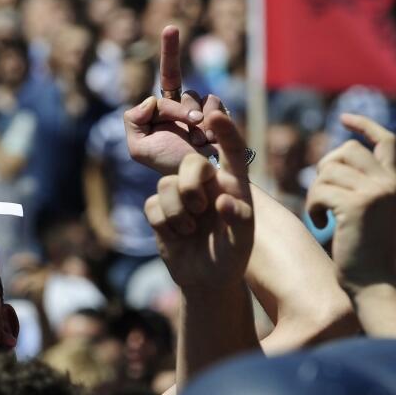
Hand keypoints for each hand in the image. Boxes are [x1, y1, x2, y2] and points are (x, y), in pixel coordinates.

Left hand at [125, 25, 221, 174]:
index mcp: (163, 108)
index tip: (171, 29)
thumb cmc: (168, 164)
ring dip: (197, 120)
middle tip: (190, 126)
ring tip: (198, 142)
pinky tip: (210, 140)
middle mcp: (185, 104)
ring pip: (199, 97)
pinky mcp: (221, 116)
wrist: (197, 180)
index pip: (167, 77)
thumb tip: (149, 100)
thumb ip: (133, 121)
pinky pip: (215, 104)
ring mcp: (204, 109)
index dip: (170, 50)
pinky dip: (212, 122)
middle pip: (182, 90)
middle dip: (180, 110)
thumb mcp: (140, 148)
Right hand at [144, 111, 254, 290]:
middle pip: (189, 162)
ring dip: (176, 211)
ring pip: (166, 184)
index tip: (215, 115)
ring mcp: (181, 196)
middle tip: (199, 208)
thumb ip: (239, 218)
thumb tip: (223, 200)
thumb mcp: (242, 240)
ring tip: (189, 230)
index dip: (225, 131)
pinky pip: (152, 205)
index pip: (232, 151)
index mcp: (232, 183)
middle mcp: (205, 184)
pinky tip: (176, 236)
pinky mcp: (161, 211)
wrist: (207, 279)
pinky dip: (164, 222)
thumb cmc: (232, 255)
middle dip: (190, 183)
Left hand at [306, 114, 395, 293]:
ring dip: (315, 193)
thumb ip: (360, 185)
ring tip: (321, 215)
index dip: (364, 125)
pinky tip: (320, 223)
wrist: (372, 283)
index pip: (385, 140)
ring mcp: (375, 192)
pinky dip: (312, 207)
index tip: (344, 118)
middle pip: (345, 151)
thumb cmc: (362, 253)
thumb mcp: (368, 212)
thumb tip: (332, 163)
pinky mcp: (357, 206)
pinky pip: (320, 191)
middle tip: (321, 196)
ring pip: (327, 171)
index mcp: (395, 182)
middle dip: (324, 169)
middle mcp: (389, 182)